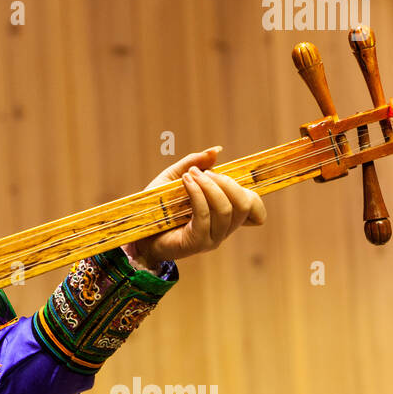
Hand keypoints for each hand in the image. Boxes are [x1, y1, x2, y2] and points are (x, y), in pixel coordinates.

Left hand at [123, 146, 265, 267]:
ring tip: (189, 175)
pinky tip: (186, 182)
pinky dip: (197, 194)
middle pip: (243, 205)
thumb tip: (217, 150)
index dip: (250, 192)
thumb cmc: (158, 206)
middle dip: (226, 183)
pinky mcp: (196, 243)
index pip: (255, 208)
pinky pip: (204, 215)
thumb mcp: (175, 178)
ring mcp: (212, 238)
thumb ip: (196, 163)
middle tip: (203, 172)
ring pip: (225, 210)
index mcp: (226, 215)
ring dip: (209, 186)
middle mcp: (224, 229)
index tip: (222, 176)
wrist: (137, 232)